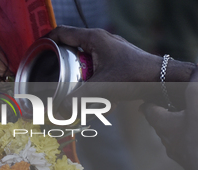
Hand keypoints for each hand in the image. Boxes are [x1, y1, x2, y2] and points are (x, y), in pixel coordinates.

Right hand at [46, 26, 197, 102]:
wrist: (161, 79)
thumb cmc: (135, 76)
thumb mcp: (102, 87)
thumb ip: (78, 98)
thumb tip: (60, 109)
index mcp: (93, 38)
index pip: (62, 32)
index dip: (46, 41)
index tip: (36, 51)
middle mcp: (101, 39)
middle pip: (71, 44)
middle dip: (59, 58)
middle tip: (49, 72)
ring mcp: (109, 47)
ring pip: (83, 54)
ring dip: (74, 67)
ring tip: (67, 83)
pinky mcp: (116, 57)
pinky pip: (94, 62)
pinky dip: (87, 73)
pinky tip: (88, 88)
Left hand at [142, 59, 197, 169]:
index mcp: (163, 125)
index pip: (148, 109)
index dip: (150, 97)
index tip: (154, 89)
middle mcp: (169, 139)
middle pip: (163, 121)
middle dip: (169, 109)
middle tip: (178, 97)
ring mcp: (183, 151)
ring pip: (180, 133)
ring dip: (186, 122)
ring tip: (197, 111)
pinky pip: (196, 143)